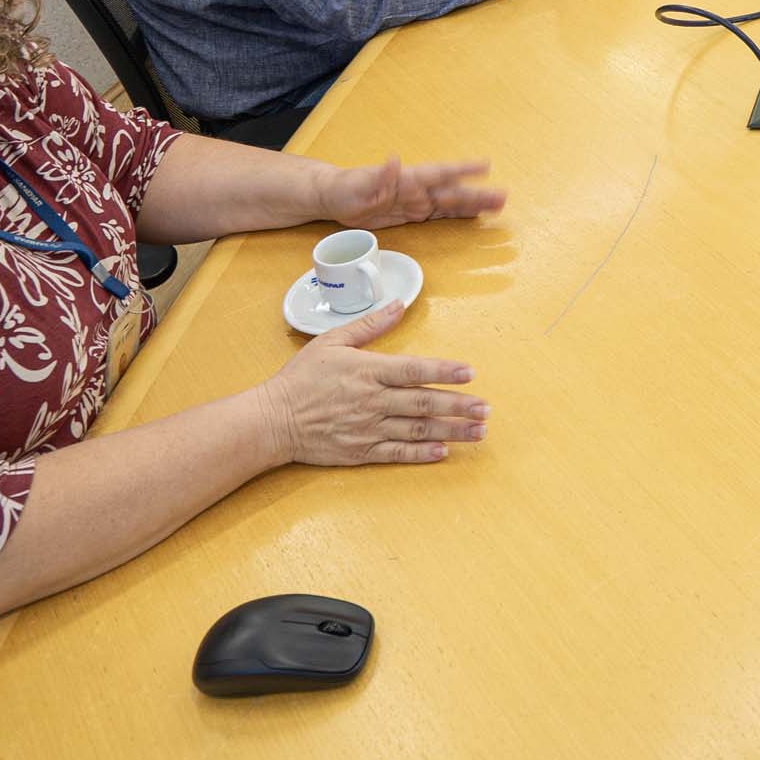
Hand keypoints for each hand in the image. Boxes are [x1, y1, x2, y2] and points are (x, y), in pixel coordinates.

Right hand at [255, 297, 487, 466]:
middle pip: (423, 404)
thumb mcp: (332, 341)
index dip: (443, 372)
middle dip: (459, 406)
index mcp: (367, 372)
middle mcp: (372, 401)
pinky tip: (444, 452)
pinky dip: (422, 454)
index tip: (469, 373)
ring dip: (451, 431)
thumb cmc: (301, 379)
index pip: (414, 371)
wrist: (273, 420)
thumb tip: (398, 304)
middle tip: (487, 408)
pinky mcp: (361, 452)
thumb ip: (369, 325)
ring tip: (478, 431)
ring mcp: (368, 429)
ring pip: (417, 431)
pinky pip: (397, 454)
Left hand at [315, 155, 505, 232]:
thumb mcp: (360, 183)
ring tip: (499, 204)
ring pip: (452, 203)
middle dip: (478, 193)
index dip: (462, 170)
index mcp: (408, 179)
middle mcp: (418, 189)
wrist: (335, 196)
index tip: (485, 166)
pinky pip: (441, 214)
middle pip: (453, 191)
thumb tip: (395, 160)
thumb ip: (380, 175)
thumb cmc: (346, 188)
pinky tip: (475, 215)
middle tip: (503, 196)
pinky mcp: (413, 213)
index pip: (439, 173)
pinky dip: (460, 214)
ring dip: (475, 204)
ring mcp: (417, 201)